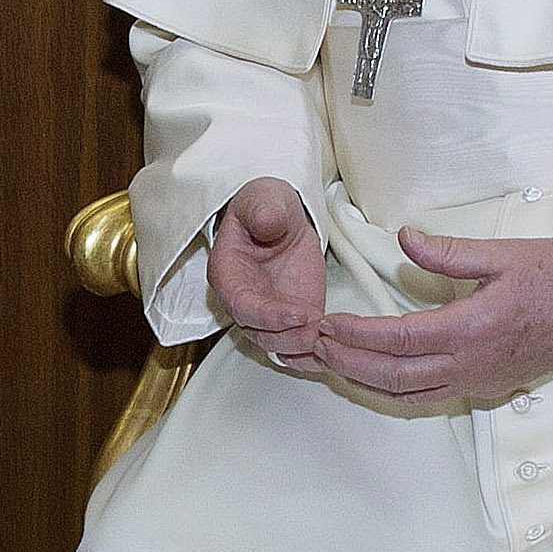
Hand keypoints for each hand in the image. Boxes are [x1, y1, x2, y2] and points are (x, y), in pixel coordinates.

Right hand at [208, 177, 326, 362]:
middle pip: (257, 332)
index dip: (269, 315)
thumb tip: (267, 223)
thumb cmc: (266, 207)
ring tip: (323, 336)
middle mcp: (242, 299)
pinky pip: (293, 343)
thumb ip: (264, 210)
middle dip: (286, 336)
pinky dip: (307, 353)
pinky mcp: (290, 317)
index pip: (242, 305)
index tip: (300, 313)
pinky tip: (325, 351)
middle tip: (315, 328)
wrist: (282, 217)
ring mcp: (266, 311)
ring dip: (298, 345)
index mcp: (227, 273)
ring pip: (275, 343)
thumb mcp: (265, 199)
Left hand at [312, 230, 552, 408]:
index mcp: (474, 328)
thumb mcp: (505, 253)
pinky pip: (432, 397)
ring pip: (410, 396)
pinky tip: (376, 376)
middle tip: (315, 347)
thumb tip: (403, 239)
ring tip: (333, 364)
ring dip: (366, 383)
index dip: (356, 335)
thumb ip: (448, 252)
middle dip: (348, 364)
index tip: (327, 323)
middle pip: (394, 376)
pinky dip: (396, 391)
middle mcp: (474, 364)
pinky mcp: (490, 387)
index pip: (398, 338)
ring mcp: (482, 381)